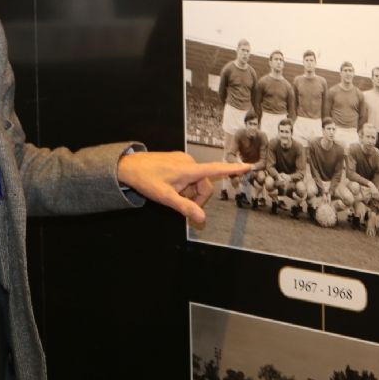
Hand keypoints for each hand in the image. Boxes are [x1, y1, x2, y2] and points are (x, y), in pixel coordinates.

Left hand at [117, 151, 249, 227]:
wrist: (129, 166)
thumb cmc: (146, 180)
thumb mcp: (165, 197)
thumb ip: (185, 207)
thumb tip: (202, 219)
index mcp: (188, 169)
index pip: (215, 169)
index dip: (232, 169)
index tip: (248, 166)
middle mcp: (189, 162)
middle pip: (205, 183)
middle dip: (197, 196)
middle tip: (180, 203)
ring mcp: (183, 160)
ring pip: (197, 181)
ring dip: (189, 191)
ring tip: (172, 193)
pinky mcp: (178, 160)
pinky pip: (189, 175)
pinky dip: (185, 184)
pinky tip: (170, 186)